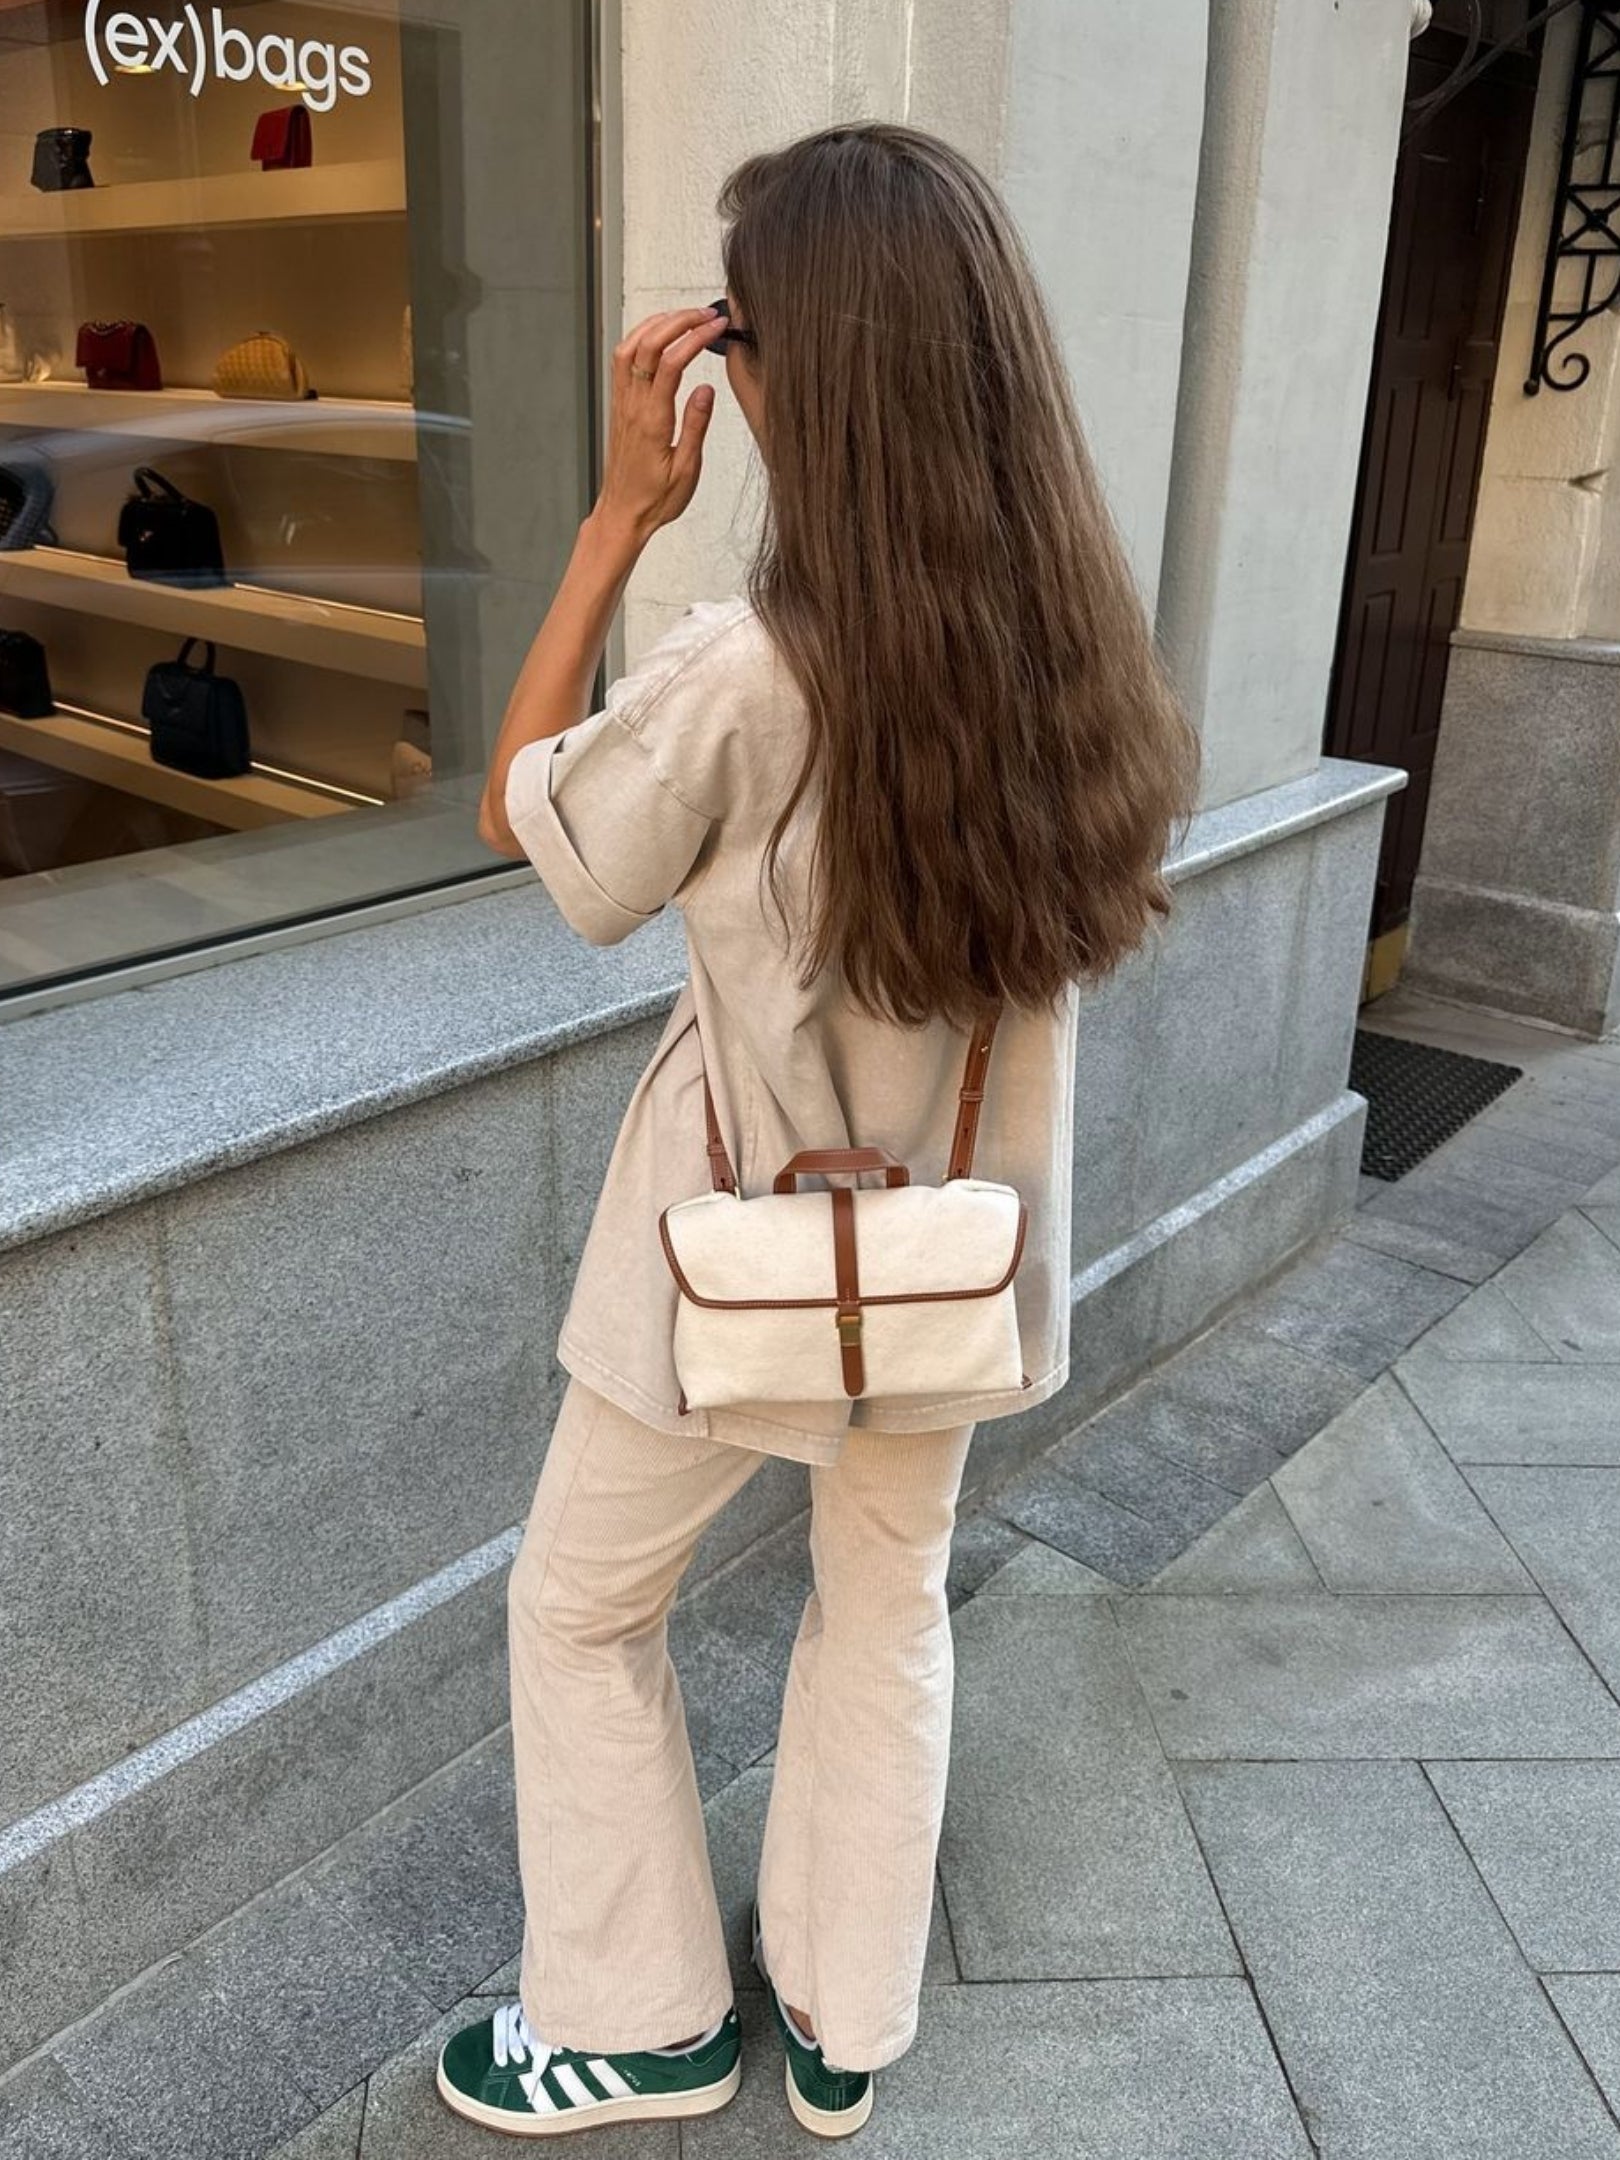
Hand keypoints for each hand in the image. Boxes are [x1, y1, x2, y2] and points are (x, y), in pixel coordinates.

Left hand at [594, 305, 727, 548]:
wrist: (623, 513)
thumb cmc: (655, 499)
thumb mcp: (686, 470)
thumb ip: (696, 426)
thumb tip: (706, 389)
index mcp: (652, 421)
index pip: (672, 362)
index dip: (696, 338)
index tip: (717, 327)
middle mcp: (633, 406)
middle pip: (649, 344)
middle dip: (679, 320)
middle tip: (706, 314)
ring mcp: (622, 402)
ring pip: (631, 345)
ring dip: (657, 323)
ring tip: (685, 316)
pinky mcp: (620, 405)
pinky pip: (623, 360)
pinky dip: (641, 337)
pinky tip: (658, 334)